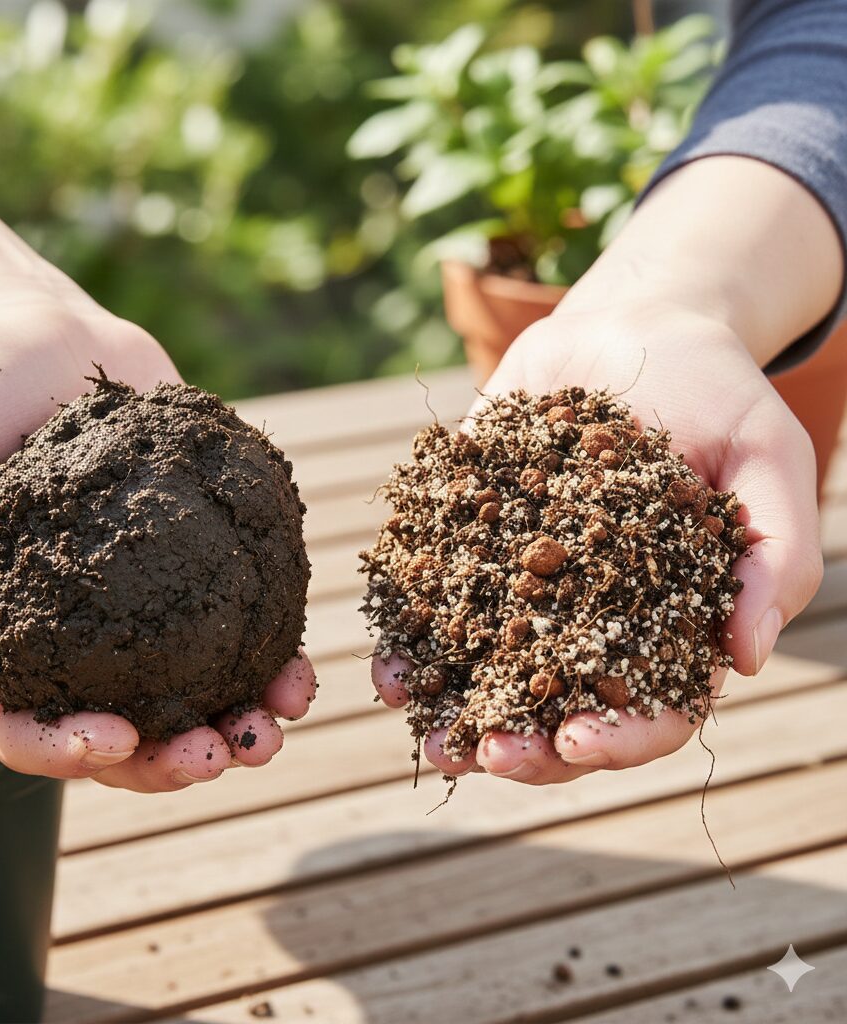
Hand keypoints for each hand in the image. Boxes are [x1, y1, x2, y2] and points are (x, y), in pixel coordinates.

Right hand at [0, 143, 315, 789]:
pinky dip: (272, 658)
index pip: (29, 729)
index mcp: (4, 642)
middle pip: (125, 735)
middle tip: (224, 752)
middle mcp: (80, 640)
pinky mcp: (199, 563)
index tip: (119, 739)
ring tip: (276, 719)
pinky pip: (239, 627)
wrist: (37, 338)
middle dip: (174, 761)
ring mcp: (145, 607)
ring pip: (191, 695)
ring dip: (236, 723)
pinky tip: (299, 667)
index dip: (70, 753)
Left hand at [373, 303, 822, 782]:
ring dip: (452, 706)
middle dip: (520, 742)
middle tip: (479, 755)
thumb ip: (777, 554)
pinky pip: (438, 596)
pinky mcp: (473, 539)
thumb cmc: (716, 391)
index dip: (618, 738)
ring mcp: (526, 581)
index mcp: (667, 620)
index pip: (651, 708)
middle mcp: (592, 615)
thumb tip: (746, 658)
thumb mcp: (767, 458)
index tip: (573, 742)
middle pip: (559, 706)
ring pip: (489, 667)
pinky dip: (412, 632)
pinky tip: (385, 657)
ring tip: (416, 724)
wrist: (633, 324)